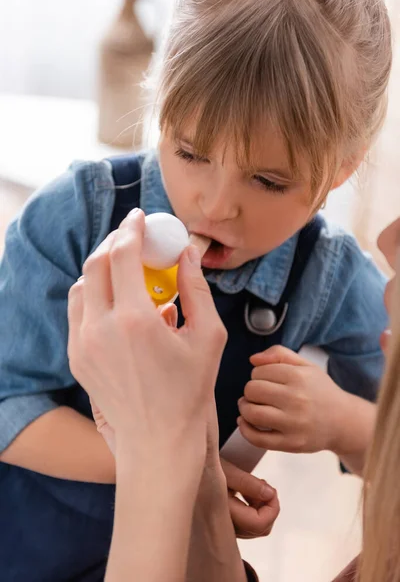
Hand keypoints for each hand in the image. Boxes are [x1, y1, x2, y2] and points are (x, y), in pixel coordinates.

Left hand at [68, 209, 226, 461]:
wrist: (157, 439)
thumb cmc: (190, 390)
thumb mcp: (208, 336)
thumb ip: (196, 288)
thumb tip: (187, 253)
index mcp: (135, 320)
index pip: (124, 254)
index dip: (132, 229)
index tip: (139, 218)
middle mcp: (101, 328)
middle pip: (96, 264)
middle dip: (114, 242)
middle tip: (132, 237)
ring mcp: (83, 344)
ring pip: (81, 286)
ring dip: (101, 268)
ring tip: (124, 266)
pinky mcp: (76, 357)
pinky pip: (78, 312)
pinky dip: (93, 294)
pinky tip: (115, 298)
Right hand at [197, 405, 279, 538]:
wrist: (182, 465)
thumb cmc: (201, 463)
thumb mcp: (224, 468)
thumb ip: (247, 483)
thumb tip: (270, 494)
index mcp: (221, 511)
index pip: (258, 524)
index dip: (272, 508)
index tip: (271, 489)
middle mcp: (221, 524)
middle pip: (259, 530)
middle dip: (267, 508)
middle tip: (263, 486)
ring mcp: (221, 525)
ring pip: (254, 528)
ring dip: (259, 508)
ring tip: (252, 487)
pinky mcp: (221, 520)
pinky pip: (245, 523)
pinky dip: (251, 509)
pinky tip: (245, 493)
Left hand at [237, 345, 347, 453]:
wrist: (344, 422)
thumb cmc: (320, 391)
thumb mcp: (305, 365)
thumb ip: (279, 354)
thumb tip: (253, 359)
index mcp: (298, 377)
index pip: (258, 372)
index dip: (257, 375)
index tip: (266, 380)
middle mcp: (296, 399)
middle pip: (252, 390)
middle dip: (251, 391)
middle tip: (259, 394)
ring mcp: (294, 424)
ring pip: (251, 413)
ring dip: (245, 408)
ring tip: (251, 405)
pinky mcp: (291, 444)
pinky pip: (257, 438)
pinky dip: (245, 429)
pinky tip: (246, 422)